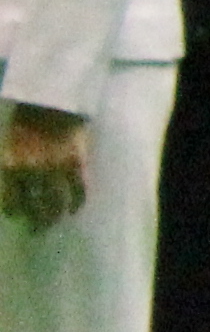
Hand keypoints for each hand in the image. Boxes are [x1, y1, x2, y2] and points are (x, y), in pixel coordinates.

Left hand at [0, 104, 88, 227]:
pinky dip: (77, 202)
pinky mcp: (76, 163)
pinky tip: (74, 209)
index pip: (12, 202)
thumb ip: (12, 169)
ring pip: (56, 203)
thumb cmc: (26, 121)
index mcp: (11, 167)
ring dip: (55, 216)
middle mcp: (31, 172)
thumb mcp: (8, 146)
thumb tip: (16, 192)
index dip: (16, 213)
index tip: (19, 216)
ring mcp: (55, 168)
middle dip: (36, 222)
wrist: (52, 101)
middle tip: (37, 230)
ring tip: (55, 222)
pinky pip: (78, 190)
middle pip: (34, 207)